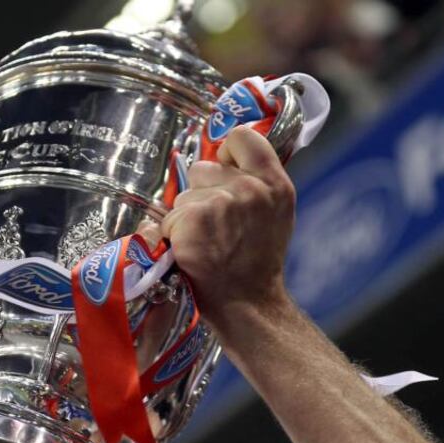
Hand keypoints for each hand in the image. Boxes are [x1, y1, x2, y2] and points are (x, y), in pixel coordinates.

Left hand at [161, 125, 296, 332]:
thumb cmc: (255, 264)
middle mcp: (250, 189)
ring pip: (182, 195)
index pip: (242, 137)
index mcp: (275, 184)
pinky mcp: (193, 220)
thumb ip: (256, 183)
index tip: (224, 172)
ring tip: (205, 242)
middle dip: (201, 192)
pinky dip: (171, 235)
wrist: (247, 305)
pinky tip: (190, 252)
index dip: (226, 152)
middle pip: (203, 167)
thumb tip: (223, 159)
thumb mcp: (275, 215)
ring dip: (185, 216)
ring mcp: (220, 203)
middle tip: (215, 225)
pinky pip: (167, 218)